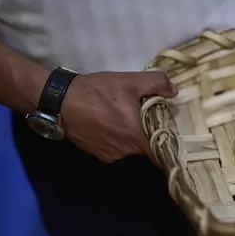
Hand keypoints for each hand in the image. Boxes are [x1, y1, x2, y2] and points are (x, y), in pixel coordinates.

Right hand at [60, 70, 177, 163]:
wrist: (60, 101)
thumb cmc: (98, 92)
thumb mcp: (130, 80)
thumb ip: (157, 83)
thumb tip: (174, 91)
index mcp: (137, 136)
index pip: (163, 152)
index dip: (169, 144)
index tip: (172, 132)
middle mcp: (126, 151)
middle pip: (147, 148)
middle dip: (150, 134)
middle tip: (147, 117)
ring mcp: (111, 155)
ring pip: (131, 147)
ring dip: (131, 136)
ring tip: (125, 117)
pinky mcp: (97, 154)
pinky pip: (115, 148)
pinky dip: (116, 138)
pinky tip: (109, 123)